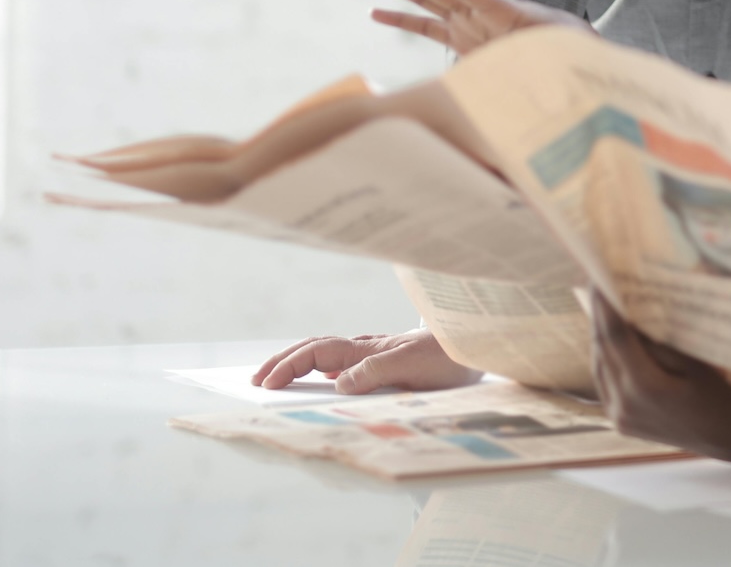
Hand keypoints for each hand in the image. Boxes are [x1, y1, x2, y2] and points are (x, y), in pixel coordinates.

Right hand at [251, 329, 482, 393]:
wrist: (474, 344)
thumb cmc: (447, 356)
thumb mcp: (412, 365)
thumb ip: (375, 371)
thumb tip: (337, 385)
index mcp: (365, 350)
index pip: (315, 354)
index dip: (289, 367)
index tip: (267, 384)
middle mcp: (364, 349)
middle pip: (313, 349)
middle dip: (282, 361)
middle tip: (256, 379)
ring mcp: (372, 354)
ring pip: (325, 353)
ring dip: (298, 362)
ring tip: (275, 378)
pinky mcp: (383, 361)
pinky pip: (342, 362)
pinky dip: (321, 368)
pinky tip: (320, 382)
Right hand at [363, 0, 590, 54]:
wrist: (573, 55)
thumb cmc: (570, 51)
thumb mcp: (563, 49)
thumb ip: (551, 54)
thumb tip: (546, 65)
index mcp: (503, 11)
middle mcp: (480, 12)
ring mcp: (468, 23)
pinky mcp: (462, 40)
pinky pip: (426, 27)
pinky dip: (401, 20)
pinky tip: (374, 13)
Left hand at [589, 294, 730, 460]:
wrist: (730, 438)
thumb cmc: (720, 396)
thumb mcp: (694, 362)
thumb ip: (659, 339)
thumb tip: (631, 310)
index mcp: (644, 388)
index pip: (615, 335)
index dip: (604, 303)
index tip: (599, 274)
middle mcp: (624, 405)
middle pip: (602, 348)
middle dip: (599, 313)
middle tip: (600, 281)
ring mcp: (618, 416)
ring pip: (599, 364)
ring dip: (600, 333)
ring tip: (605, 304)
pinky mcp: (619, 421)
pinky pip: (604, 381)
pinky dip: (606, 356)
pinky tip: (611, 338)